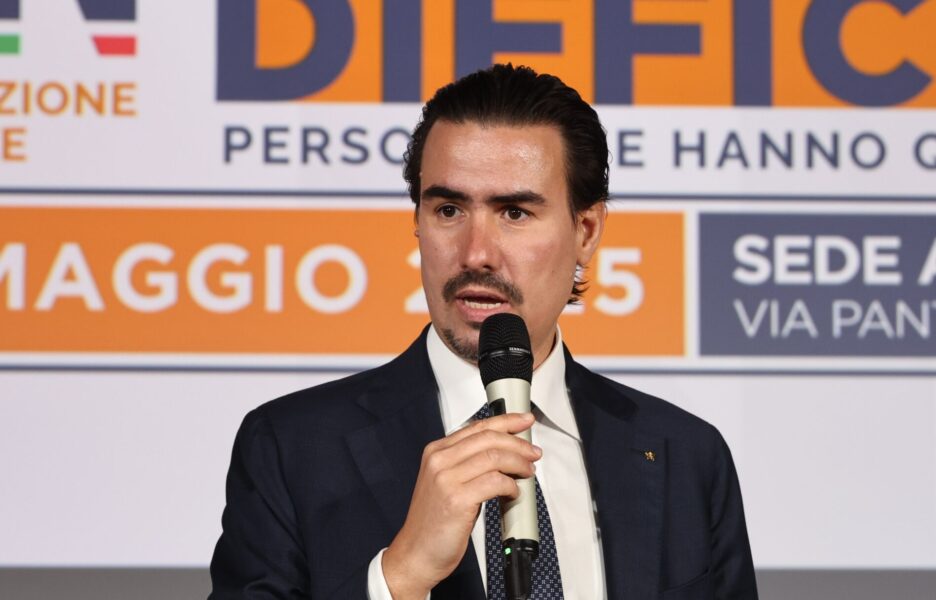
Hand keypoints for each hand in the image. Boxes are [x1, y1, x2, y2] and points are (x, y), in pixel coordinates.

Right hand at [382, 412, 540, 598]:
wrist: (417, 552)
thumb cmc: (434, 522)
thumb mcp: (446, 483)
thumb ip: (468, 463)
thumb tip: (504, 453)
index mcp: (436, 452)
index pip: (477, 427)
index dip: (506, 421)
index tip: (524, 421)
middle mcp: (439, 460)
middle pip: (488, 438)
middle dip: (517, 443)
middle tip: (533, 453)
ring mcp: (446, 479)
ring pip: (494, 457)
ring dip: (518, 464)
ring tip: (528, 472)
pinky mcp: (456, 499)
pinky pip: (495, 482)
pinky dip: (510, 485)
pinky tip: (513, 492)